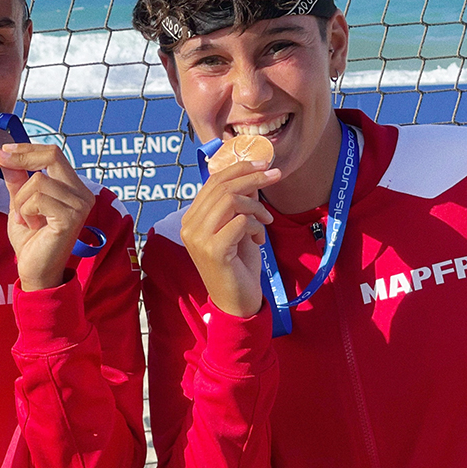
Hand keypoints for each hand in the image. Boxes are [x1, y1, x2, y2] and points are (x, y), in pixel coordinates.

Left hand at [0, 143, 94, 290]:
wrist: (36, 271)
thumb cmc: (31, 241)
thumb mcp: (20, 204)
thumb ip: (17, 180)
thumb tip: (6, 156)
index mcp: (74, 188)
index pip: (54, 154)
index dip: (28, 148)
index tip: (4, 150)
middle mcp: (82, 194)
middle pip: (53, 156)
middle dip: (22, 156)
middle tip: (0, 159)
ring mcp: (80, 205)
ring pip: (38, 180)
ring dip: (21, 199)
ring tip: (24, 218)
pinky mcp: (71, 218)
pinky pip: (38, 199)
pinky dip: (26, 211)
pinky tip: (31, 225)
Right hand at [181, 160, 280, 317]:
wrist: (237, 303)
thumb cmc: (239, 266)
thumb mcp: (241, 229)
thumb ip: (242, 204)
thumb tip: (253, 175)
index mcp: (192, 219)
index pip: (213, 182)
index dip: (239, 168)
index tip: (263, 164)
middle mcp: (190, 226)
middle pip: (222, 187)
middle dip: (253, 177)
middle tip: (276, 174)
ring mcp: (199, 238)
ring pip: (231, 200)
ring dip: (256, 206)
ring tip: (267, 221)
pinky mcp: (213, 250)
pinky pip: (241, 222)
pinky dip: (256, 226)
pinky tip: (260, 240)